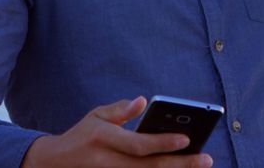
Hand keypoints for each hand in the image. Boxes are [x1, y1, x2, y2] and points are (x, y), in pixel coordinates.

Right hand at [21, 96, 212, 167]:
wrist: (57, 164)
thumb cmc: (82, 135)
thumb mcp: (96, 116)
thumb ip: (120, 110)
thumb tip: (143, 101)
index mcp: (103, 138)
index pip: (138, 144)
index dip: (163, 143)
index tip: (186, 139)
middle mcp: (109, 161)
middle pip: (149, 166)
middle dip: (181, 164)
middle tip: (206, 159)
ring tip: (200, 165)